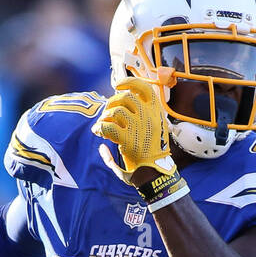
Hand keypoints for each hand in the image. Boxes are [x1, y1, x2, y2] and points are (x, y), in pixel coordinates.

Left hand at [93, 75, 187, 210]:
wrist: (155, 174)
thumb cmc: (153, 153)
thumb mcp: (157, 130)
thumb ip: (145, 117)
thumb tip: (125, 108)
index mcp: (156, 113)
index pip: (144, 87)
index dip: (129, 83)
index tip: (118, 85)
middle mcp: (148, 117)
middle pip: (125, 97)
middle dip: (112, 101)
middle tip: (107, 111)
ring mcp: (138, 128)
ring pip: (115, 111)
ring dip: (105, 116)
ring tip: (102, 124)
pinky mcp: (127, 140)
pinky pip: (108, 126)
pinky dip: (100, 128)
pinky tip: (98, 132)